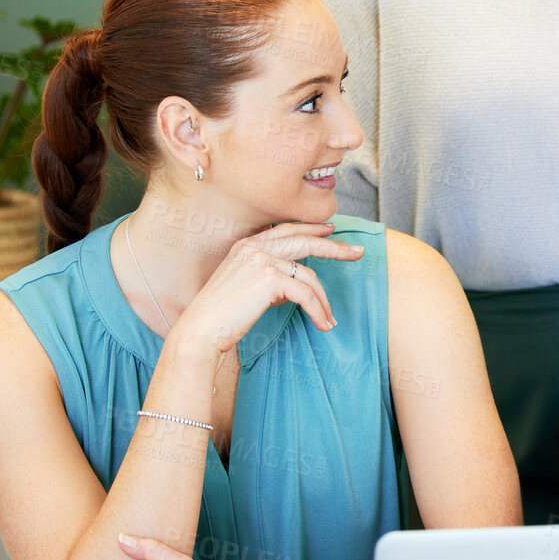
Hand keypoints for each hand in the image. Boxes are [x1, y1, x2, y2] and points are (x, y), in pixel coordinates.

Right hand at [169, 221, 364, 354]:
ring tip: (330, 318)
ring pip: (310, 275)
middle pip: (305, 241)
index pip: (286, 231)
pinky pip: (306, 294)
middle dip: (335, 247)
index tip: (332, 230)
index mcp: (247, 245)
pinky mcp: (270, 279)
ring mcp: (262, 260)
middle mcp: (254, 247)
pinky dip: (318, 311)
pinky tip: (323, 324)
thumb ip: (271, 277)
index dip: (312, 229)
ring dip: (323, 300)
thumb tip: (298, 282)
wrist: (201, 331)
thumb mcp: (247, 286)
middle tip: (357, 252)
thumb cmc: (223, 315)